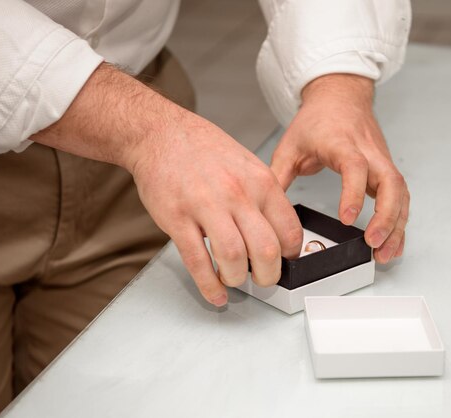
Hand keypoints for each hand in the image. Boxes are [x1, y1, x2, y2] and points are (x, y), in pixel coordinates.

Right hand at [32, 64, 303, 306]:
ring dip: (237, 279)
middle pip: (266, 249)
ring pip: (234, 257)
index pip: (289, 229)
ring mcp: (205, 206)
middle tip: (264, 280)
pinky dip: (208, 285)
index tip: (285, 262)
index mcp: (261, 181)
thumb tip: (278, 231)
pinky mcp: (177, 219)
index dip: (291, 254)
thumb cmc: (203, 149)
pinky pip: (197, 261)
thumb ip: (264, 196)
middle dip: (269, 275)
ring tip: (235, 279)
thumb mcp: (247, 164)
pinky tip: (214, 293)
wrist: (160, 134)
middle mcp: (237, 194)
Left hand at [270, 74, 408, 263]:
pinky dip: (399, 222)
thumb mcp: (290, 145)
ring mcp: (381, 160)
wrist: (340, 97)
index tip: (347, 220)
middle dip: (386, 217)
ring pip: (400, 193)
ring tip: (384, 254)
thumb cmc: (318, 119)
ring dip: (397, 225)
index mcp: (342, 143)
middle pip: (390, 183)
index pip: (355, 168)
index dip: (353, 194)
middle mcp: (369, 152)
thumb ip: (278, 176)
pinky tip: (392, 243)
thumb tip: (265, 208)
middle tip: (373, 243)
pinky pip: (401, 197)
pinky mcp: (386, 170)